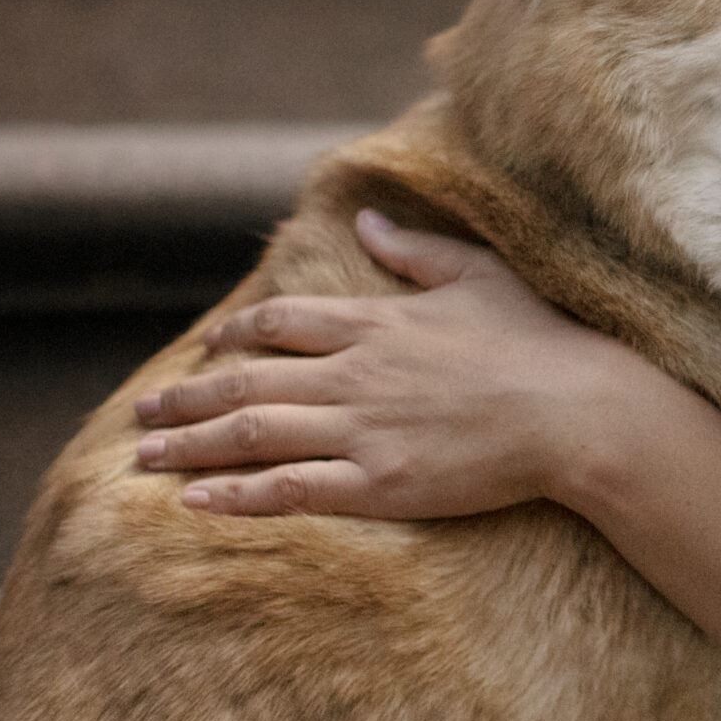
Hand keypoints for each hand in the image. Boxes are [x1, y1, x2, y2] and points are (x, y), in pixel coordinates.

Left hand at [134, 209, 675, 519]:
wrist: (578, 412)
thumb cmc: (541, 341)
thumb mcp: (480, 275)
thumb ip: (416, 250)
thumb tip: (366, 219)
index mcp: (378, 321)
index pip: (282, 321)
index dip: (235, 335)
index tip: (206, 348)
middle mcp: (357, 372)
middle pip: (247, 381)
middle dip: (186, 398)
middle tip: (142, 414)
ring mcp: (364, 429)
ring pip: (254, 433)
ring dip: (191, 445)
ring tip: (144, 456)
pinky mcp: (381, 482)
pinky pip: (291, 488)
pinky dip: (236, 495)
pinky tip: (195, 501)